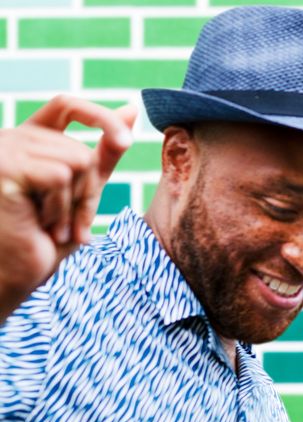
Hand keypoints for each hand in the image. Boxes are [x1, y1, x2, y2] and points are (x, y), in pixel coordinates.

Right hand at [0, 96, 135, 318]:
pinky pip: (60, 176)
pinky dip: (61, 207)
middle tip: (70, 225)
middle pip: (81, 149)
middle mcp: (12, 139)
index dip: (99, 116)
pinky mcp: (4, 167)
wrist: (17, 275)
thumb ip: (104, 152)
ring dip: (76, 203)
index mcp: (29, 140)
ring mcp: (4, 150)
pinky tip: (40, 225)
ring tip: (53, 226)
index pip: (67, 106)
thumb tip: (131, 109)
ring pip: (76, 160)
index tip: (126, 141)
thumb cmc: (45, 239)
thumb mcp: (84, 190)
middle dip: (88, 192)